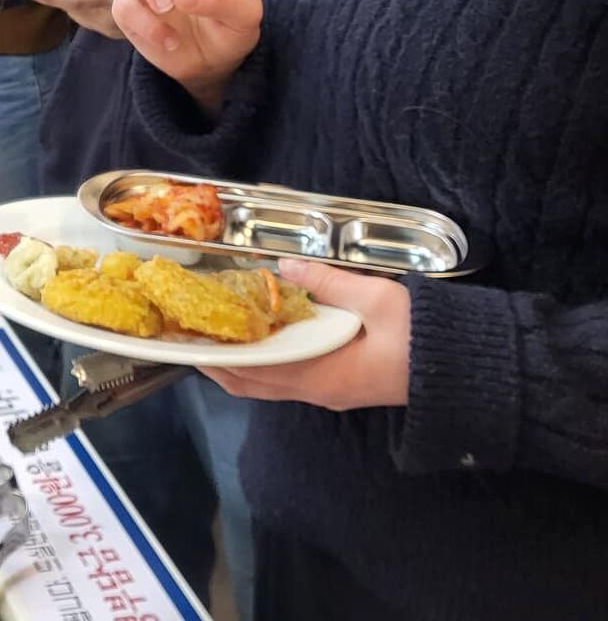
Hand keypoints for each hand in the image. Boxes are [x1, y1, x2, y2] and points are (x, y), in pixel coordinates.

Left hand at [203, 260, 409, 409]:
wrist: (467, 368)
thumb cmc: (423, 336)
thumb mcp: (378, 299)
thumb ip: (329, 281)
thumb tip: (284, 265)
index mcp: (324, 376)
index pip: (257, 372)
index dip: (221, 357)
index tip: (190, 339)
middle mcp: (320, 390)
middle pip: (255, 383)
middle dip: (220, 362)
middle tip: (189, 334)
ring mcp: (330, 390)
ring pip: (270, 382)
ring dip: (239, 361)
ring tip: (212, 331)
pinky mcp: (340, 382)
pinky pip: (288, 376)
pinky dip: (263, 360)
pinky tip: (255, 334)